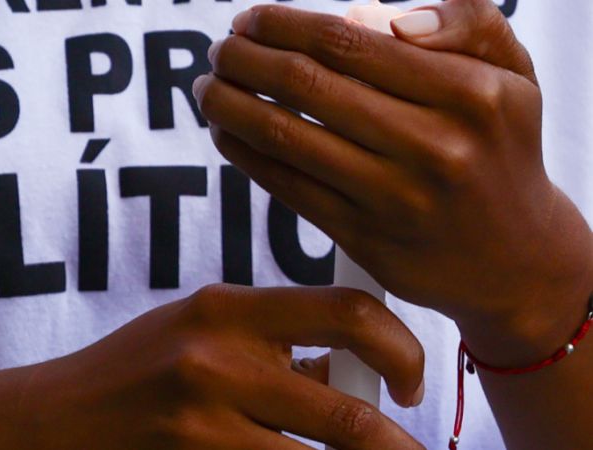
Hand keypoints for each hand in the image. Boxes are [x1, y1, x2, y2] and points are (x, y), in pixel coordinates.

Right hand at [0, 285, 425, 449]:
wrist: (53, 419)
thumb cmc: (135, 371)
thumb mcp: (201, 335)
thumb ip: (276, 349)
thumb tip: (356, 378)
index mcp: (227, 308)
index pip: (345, 312)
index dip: (399, 348)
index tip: (410, 382)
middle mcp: (216, 359)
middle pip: (347, 414)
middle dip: (397, 447)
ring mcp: (201, 423)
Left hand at [194, 0, 592, 364]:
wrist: (515, 258)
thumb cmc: (500, 150)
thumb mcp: (514, 77)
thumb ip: (469, 23)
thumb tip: (391, 19)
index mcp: (469, 95)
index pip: (349, 43)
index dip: (284, 25)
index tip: (249, 19)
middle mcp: (434, 147)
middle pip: (307, 86)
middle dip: (245, 60)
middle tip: (219, 50)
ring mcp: (394, 199)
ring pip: (286, 138)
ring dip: (231, 105)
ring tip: (208, 87)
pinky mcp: (364, 239)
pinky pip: (287, 187)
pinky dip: (244, 154)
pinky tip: (224, 133)